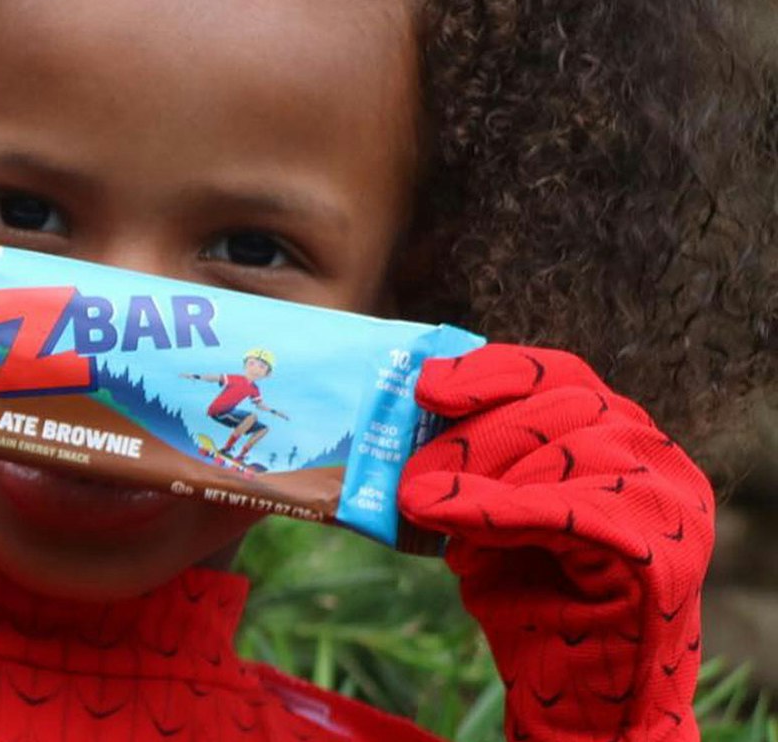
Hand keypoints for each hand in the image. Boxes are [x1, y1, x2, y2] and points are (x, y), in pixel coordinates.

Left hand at [399, 345, 713, 741]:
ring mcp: (667, 503)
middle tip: (408, 475)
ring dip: (476, 477)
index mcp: (620, 435)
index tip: (425, 385)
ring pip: (562, 455)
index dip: (488, 373)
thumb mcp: (492, 515)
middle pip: (556, 409)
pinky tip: (443, 514)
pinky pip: (566, 512)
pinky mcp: (659, 553)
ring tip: (419, 503)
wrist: (584, 695)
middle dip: (469, 438)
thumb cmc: (536, 597)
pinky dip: (496, 510)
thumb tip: (402, 420)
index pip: (558, 375)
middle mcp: (654, 459)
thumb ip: (471, 466)